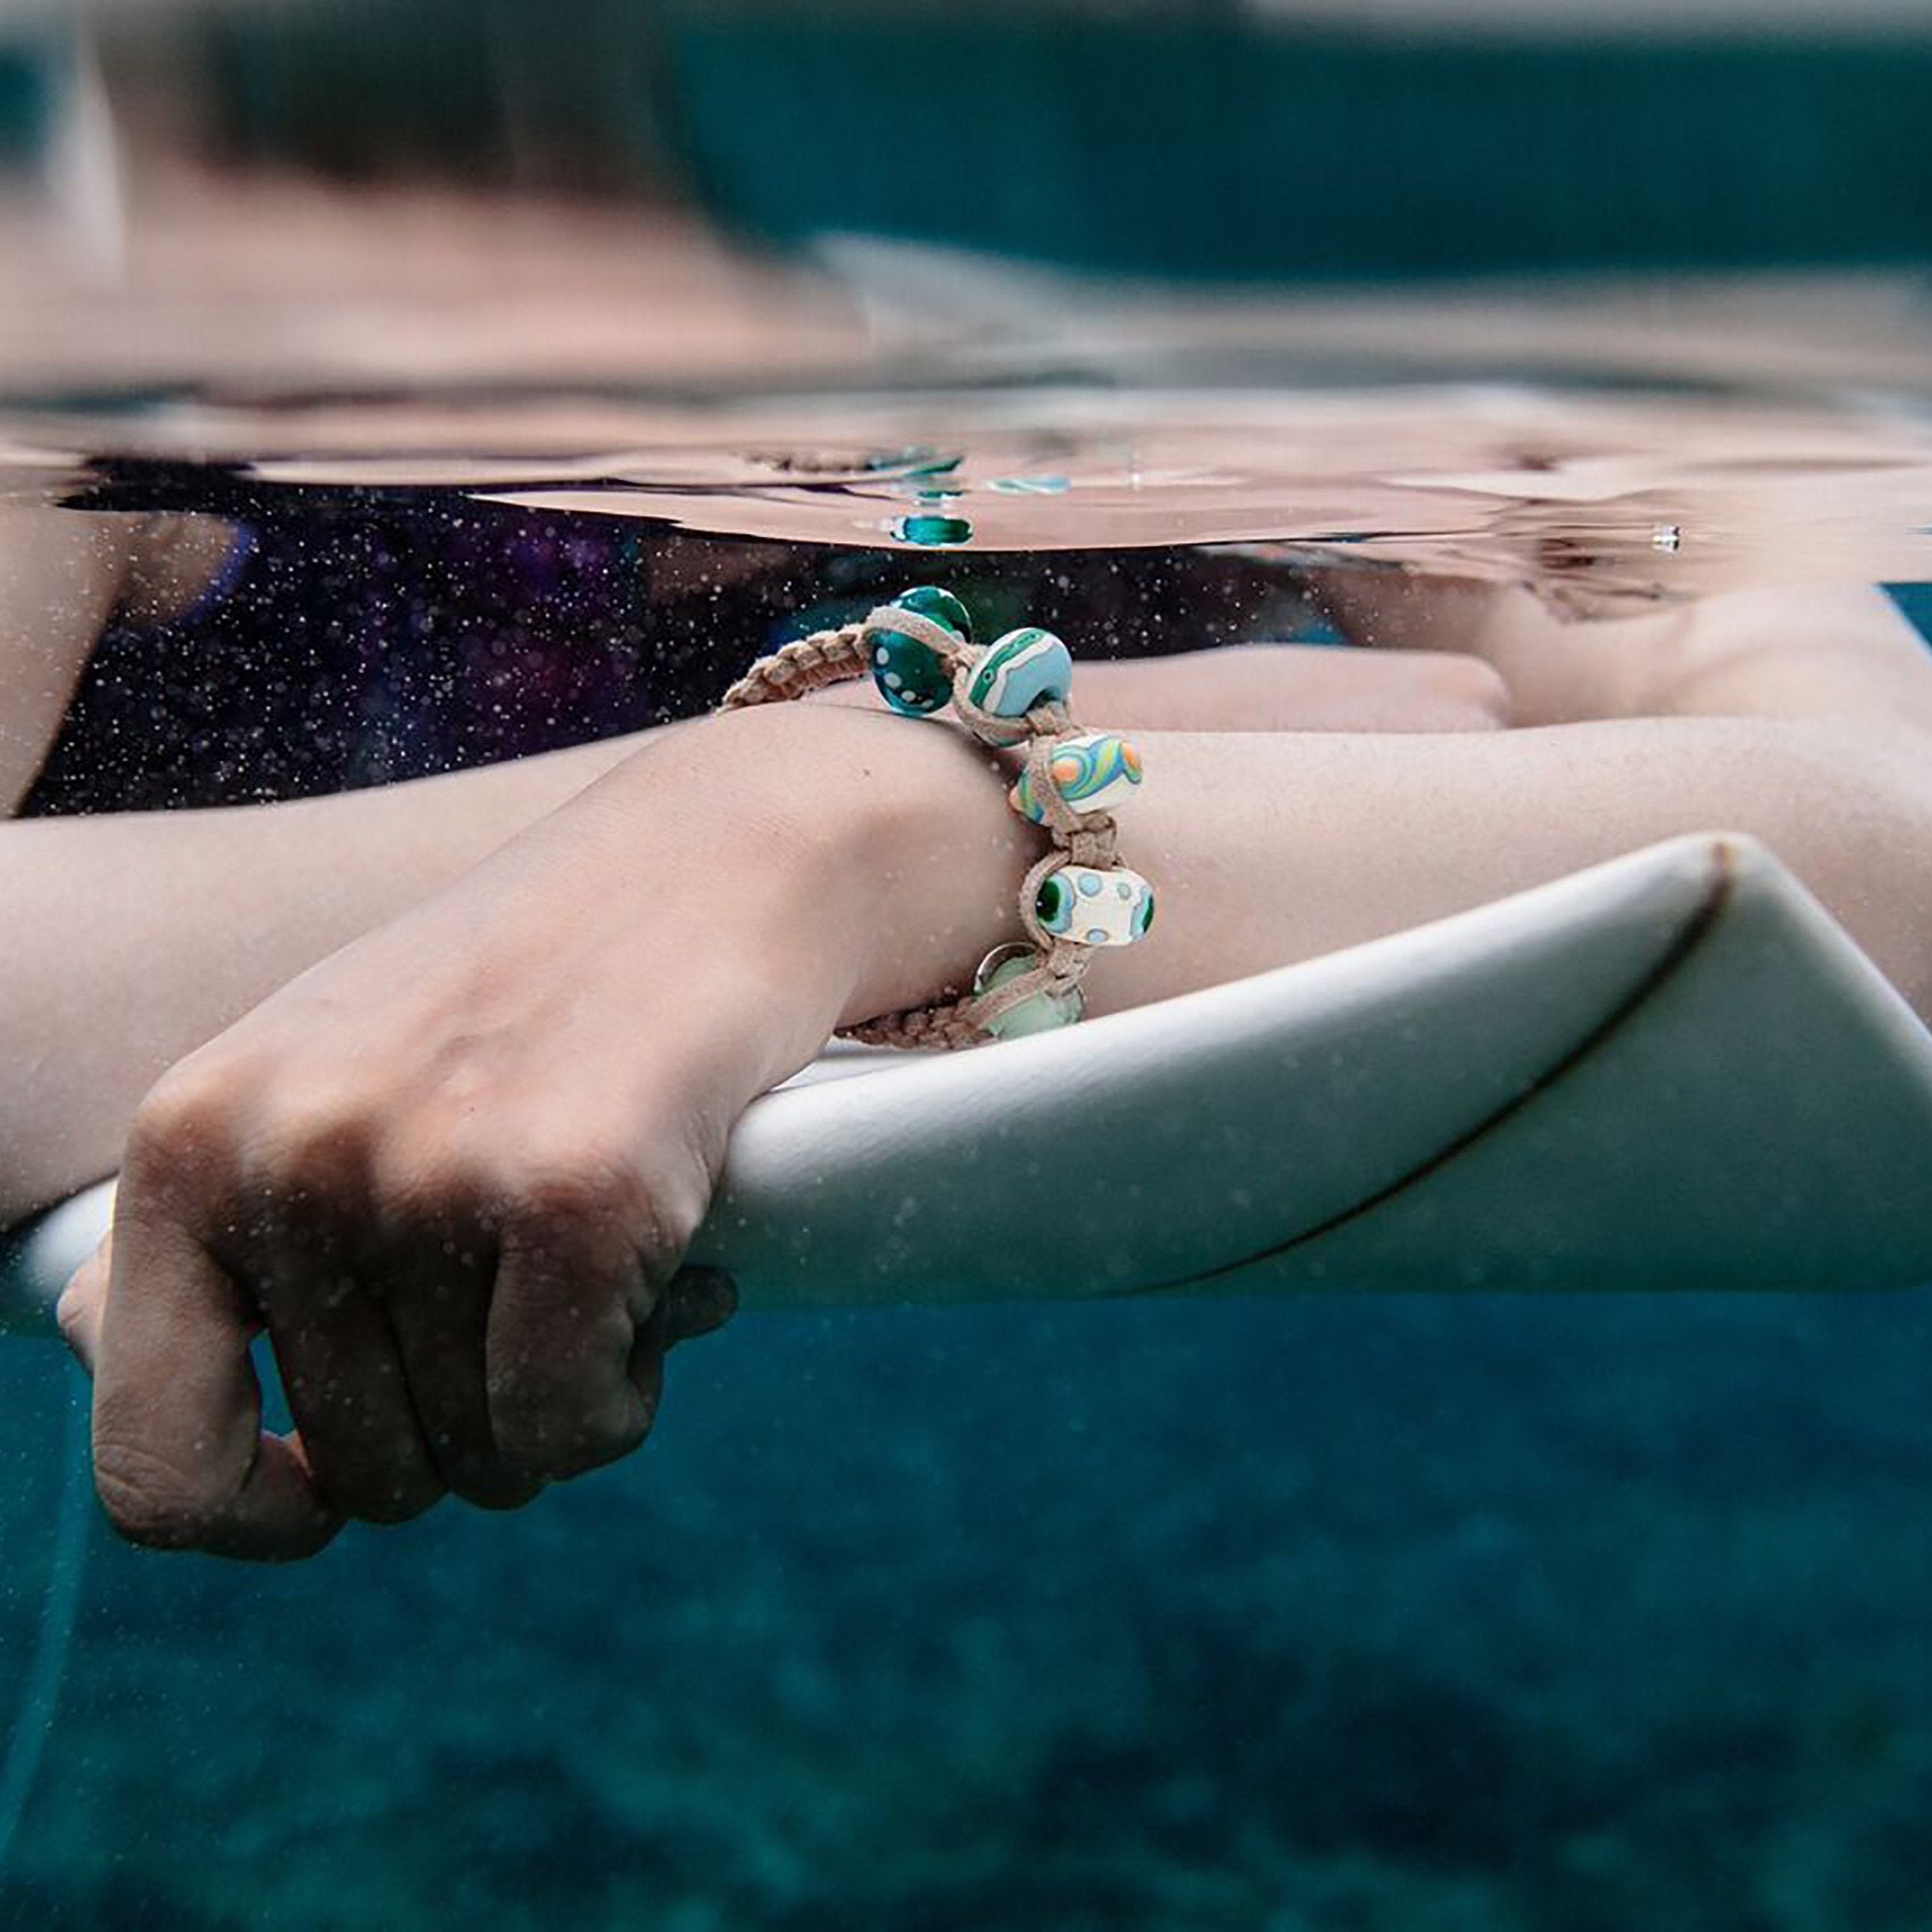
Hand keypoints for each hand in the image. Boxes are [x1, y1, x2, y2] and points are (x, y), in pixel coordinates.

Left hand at [56, 705, 945, 1557]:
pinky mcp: (579, 1190)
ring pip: (487, 1461)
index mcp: (191, 1137)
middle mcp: (289, 1156)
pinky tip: (670, 1290)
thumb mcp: (319, 1078)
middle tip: (536, 1309)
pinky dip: (630, 1394)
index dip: (252, 1516)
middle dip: (468, 1430)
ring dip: (565, 1402)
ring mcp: (431, 1171)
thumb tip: (91, 1356)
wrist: (709, 860)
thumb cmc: (519, 989)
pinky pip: (581, 1424)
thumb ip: (212, 1222)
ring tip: (606, 1271)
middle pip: (365, 1475)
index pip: (148, 1459)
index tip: (332, 1489)